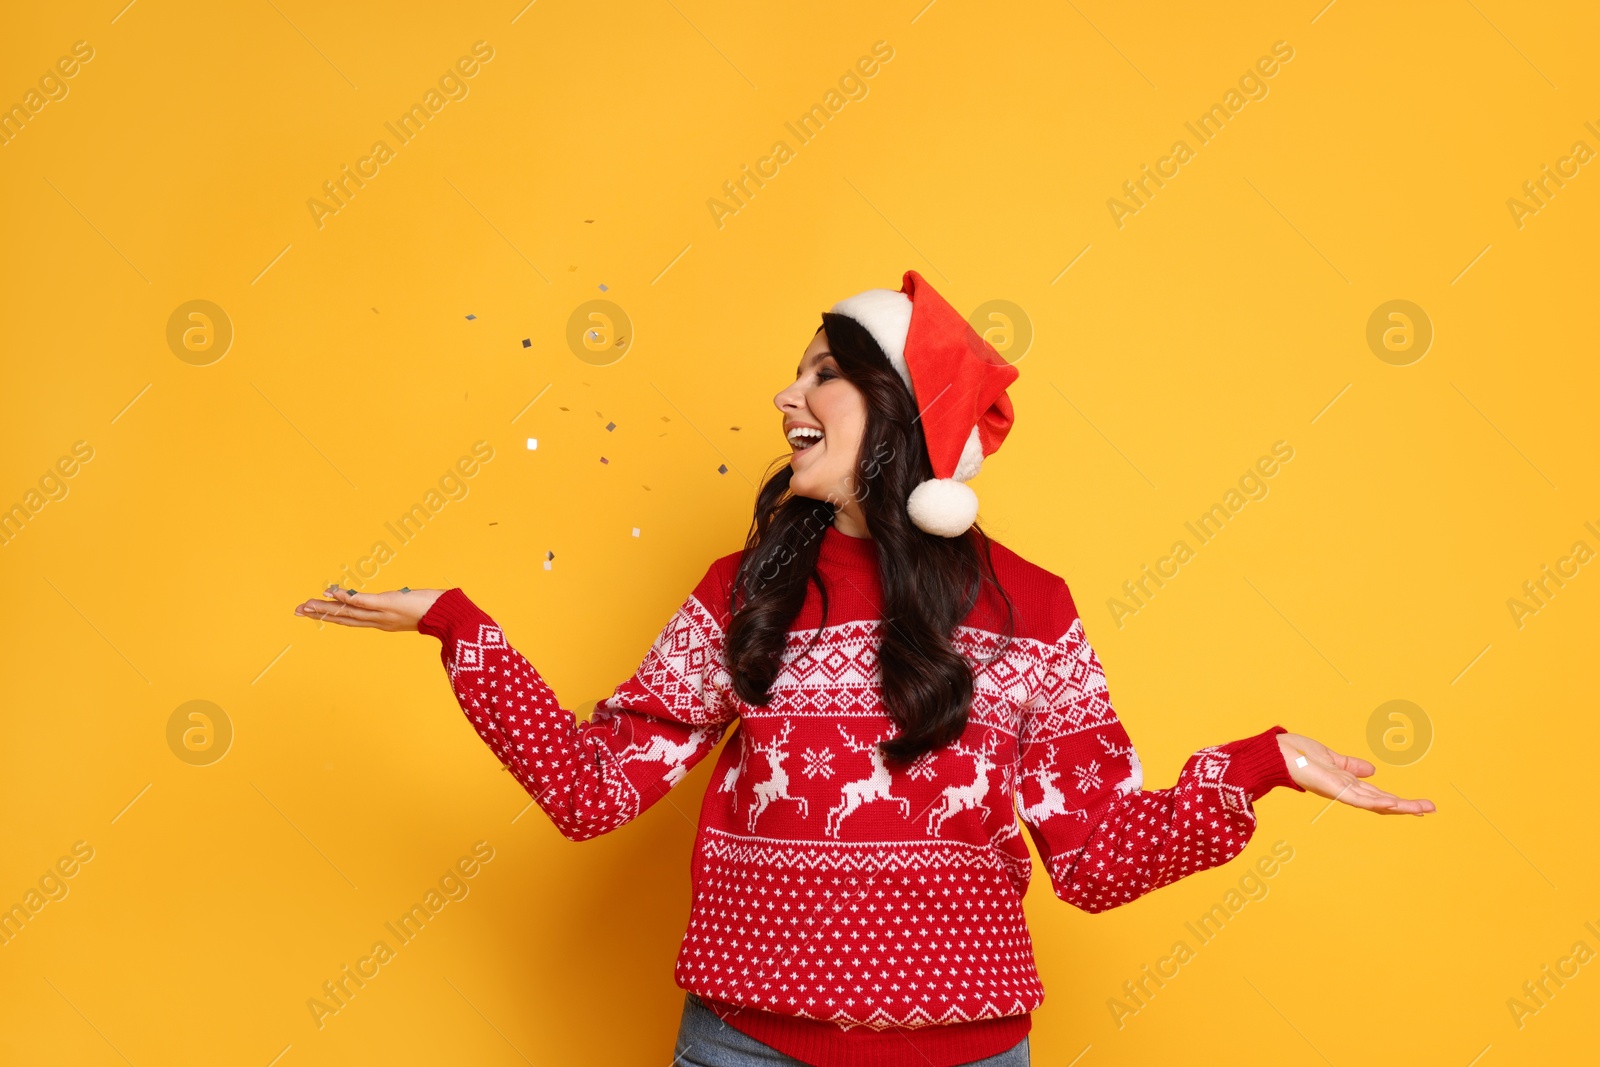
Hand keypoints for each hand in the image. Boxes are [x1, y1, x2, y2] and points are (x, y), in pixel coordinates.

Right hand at [293, 585, 447, 631]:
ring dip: (324, 608)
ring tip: (305, 605)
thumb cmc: (437, 611)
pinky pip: (362, 600)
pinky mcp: (387, 603)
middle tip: (297, 610)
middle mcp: (378, 620)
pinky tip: (330, 591)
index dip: (331, 617)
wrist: (449, 615)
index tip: (313, 612)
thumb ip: (404, 606)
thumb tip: (402, 598)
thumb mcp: (415, 608)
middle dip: (319, 615)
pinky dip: (345, 597)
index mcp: (382, 622)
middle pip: (343, 618)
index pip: (351, 620)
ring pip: (347, 612)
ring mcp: (381, 613)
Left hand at [1276, 731, 1435, 815]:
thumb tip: (1372, 770)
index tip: (1420, 805)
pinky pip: (1358, 798)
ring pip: (1376, 803)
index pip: (1378, 795)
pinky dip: (1376, 801)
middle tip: (1431, 809)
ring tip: (1422, 809)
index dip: (1399, 800)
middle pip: (1382, 802)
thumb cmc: (1299, 754)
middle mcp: (1346, 791)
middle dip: (1407, 806)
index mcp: (1347, 784)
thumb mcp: (1333, 759)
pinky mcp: (1333, 789)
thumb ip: (1351, 766)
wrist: (1277, 753)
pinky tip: (1393, 803)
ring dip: (1400, 806)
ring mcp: (1340, 792)